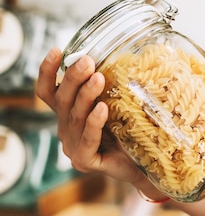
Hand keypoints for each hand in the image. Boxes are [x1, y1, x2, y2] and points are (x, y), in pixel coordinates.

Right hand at [36, 48, 143, 183]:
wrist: (145, 166)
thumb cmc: (131, 132)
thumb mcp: (117, 106)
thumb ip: (109, 88)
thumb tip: (121, 55)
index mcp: (69, 114)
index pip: (49, 92)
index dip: (48, 72)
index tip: (57, 50)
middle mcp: (67, 130)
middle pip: (62, 100)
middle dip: (73, 78)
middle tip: (87, 61)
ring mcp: (73, 147)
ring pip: (76, 117)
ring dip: (86, 95)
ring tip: (98, 78)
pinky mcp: (85, 161)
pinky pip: (88, 139)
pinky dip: (94, 123)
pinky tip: (102, 109)